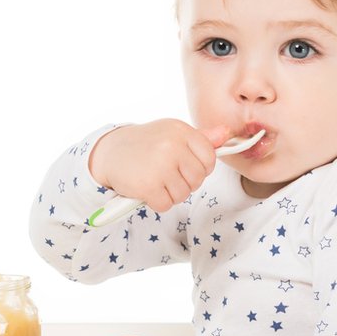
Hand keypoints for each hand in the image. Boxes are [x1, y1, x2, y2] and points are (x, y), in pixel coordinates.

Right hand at [89, 119, 230, 212]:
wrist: (110, 152)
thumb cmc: (145, 143)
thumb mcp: (172, 133)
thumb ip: (201, 137)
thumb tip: (226, 134)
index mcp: (181, 131)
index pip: (209, 157)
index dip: (200, 168)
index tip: (186, 167)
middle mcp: (172, 146)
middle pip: (198, 178)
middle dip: (185, 182)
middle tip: (167, 175)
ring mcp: (160, 165)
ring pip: (183, 194)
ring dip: (170, 193)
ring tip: (156, 180)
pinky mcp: (148, 185)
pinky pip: (166, 204)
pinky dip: (157, 202)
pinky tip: (147, 189)